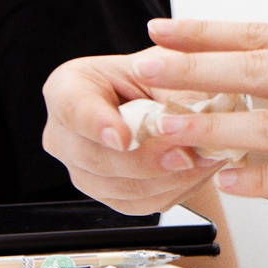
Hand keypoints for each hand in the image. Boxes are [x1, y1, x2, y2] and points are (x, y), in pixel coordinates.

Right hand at [40, 49, 223, 216]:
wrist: (170, 103)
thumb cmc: (164, 73)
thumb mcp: (171, 64)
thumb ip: (175, 84)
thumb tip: (186, 117)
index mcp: (69, 87)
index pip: (73, 108)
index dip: (98, 125)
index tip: (124, 138)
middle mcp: (65, 133)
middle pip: (94, 157)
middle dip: (144, 159)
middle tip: (185, 153)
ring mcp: (82, 169)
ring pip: (119, 186)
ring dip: (166, 176)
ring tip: (202, 160)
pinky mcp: (108, 195)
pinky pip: (138, 203)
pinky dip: (172, 189)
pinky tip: (196, 171)